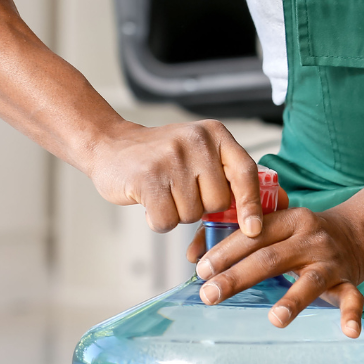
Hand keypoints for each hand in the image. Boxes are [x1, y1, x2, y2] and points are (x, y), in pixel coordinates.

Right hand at [84, 120, 267, 235]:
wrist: (110, 145)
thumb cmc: (157, 156)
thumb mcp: (197, 152)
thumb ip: (223, 174)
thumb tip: (251, 217)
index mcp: (214, 134)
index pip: (245, 172)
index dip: (251, 204)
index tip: (253, 229)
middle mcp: (196, 141)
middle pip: (217, 201)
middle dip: (200, 207)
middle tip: (179, 191)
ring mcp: (171, 159)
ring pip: (191, 214)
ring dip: (176, 214)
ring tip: (162, 193)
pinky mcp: (148, 178)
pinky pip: (166, 221)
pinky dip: (158, 220)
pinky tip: (149, 202)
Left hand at [193, 205, 363, 338]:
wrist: (356, 232)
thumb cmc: (300, 234)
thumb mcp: (273, 227)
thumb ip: (235, 237)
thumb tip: (192, 257)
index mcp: (288, 221)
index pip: (253, 235)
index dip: (226, 252)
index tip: (202, 270)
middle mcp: (309, 239)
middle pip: (270, 258)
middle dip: (238, 277)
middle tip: (211, 295)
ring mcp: (329, 261)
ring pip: (311, 281)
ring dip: (293, 301)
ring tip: (275, 319)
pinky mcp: (348, 281)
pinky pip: (352, 298)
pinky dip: (352, 314)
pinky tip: (348, 332)